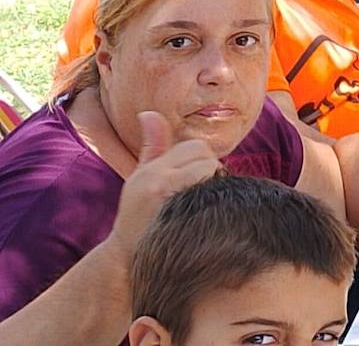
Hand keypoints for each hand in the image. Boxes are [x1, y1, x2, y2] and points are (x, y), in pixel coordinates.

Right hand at [107, 111, 219, 257]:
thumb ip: (152, 146)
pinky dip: (215, 198)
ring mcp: (169, 199)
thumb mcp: (141, 179)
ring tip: (204, 201)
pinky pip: (212, 192)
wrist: (127, 261)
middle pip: (207, 157)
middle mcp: (156, 181)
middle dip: (211, 170)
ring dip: (215, 184)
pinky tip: (207, 211)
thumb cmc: (139, 216)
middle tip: (202, 190)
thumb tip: (148, 112)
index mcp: (150, 172)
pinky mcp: (180, 215)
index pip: (195, 147)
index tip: (196, 178)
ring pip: (212, 172)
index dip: (202, 160)